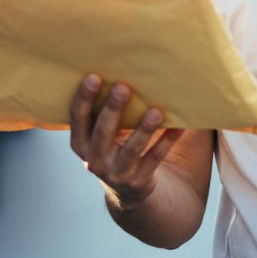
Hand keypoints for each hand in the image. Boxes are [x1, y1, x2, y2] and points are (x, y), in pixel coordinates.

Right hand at [68, 73, 185, 207]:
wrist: (127, 188)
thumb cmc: (113, 145)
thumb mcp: (100, 134)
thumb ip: (103, 111)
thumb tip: (123, 69)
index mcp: (80, 143)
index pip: (77, 119)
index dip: (84, 98)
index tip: (93, 76)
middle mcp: (94, 160)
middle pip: (103, 132)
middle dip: (113, 109)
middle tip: (123, 87)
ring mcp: (116, 172)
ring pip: (131, 149)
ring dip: (144, 129)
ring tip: (156, 110)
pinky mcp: (138, 181)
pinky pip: (154, 158)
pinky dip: (166, 142)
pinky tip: (178, 127)